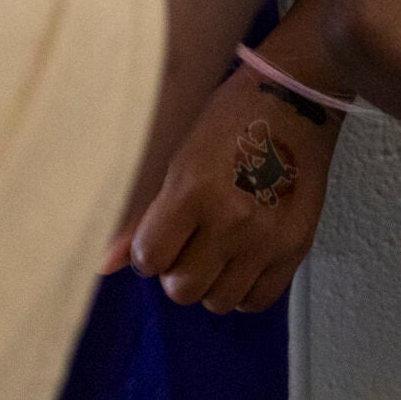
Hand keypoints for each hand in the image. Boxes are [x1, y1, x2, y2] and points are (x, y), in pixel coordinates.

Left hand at [111, 67, 337, 315]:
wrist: (295, 100)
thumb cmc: (226, 117)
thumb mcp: (177, 153)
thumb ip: (141, 212)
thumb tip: (103, 265)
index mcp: (193, 189)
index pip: (150, 258)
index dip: (147, 251)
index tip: (158, 235)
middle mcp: (231, 221)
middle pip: (182, 289)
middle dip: (175, 271)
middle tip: (187, 242)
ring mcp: (267, 239)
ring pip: (218, 302)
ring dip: (209, 281)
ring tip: (216, 250)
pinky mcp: (297, 248)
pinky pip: (257, 301)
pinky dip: (243, 289)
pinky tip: (241, 260)